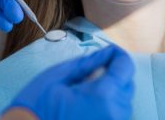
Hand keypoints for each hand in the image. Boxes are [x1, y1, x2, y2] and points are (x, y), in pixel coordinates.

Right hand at [4, 45, 134, 119]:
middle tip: (90, 71)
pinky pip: (116, 114)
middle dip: (113, 72)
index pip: (125, 65)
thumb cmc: (37, 106)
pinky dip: (108, 105)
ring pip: (123, 100)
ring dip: (111, 90)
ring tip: (85, 89)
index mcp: (103, 95)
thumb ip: (87, 63)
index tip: (105, 52)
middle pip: (127, 83)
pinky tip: (87, 103)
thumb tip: (106, 53)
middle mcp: (115, 113)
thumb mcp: (58, 76)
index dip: (116, 54)